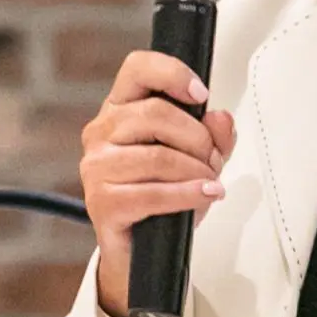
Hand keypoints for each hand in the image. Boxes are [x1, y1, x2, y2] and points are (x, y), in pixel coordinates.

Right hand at [80, 51, 236, 316]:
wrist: (141, 248)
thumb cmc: (164, 192)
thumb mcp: (198, 157)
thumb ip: (213, 135)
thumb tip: (220, 117)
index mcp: (120, 108)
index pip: (137, 68)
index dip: (172, 73)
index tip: (202, 94)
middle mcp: (100, 132)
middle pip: (156, 114)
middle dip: (197, 137)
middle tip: (213, 158)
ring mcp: (96, 167)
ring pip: (158, 156)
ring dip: (196, 170)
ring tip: (210, 182)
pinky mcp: (102, 202)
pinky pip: (153, 193)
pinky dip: (188, 194)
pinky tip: (205, 194)